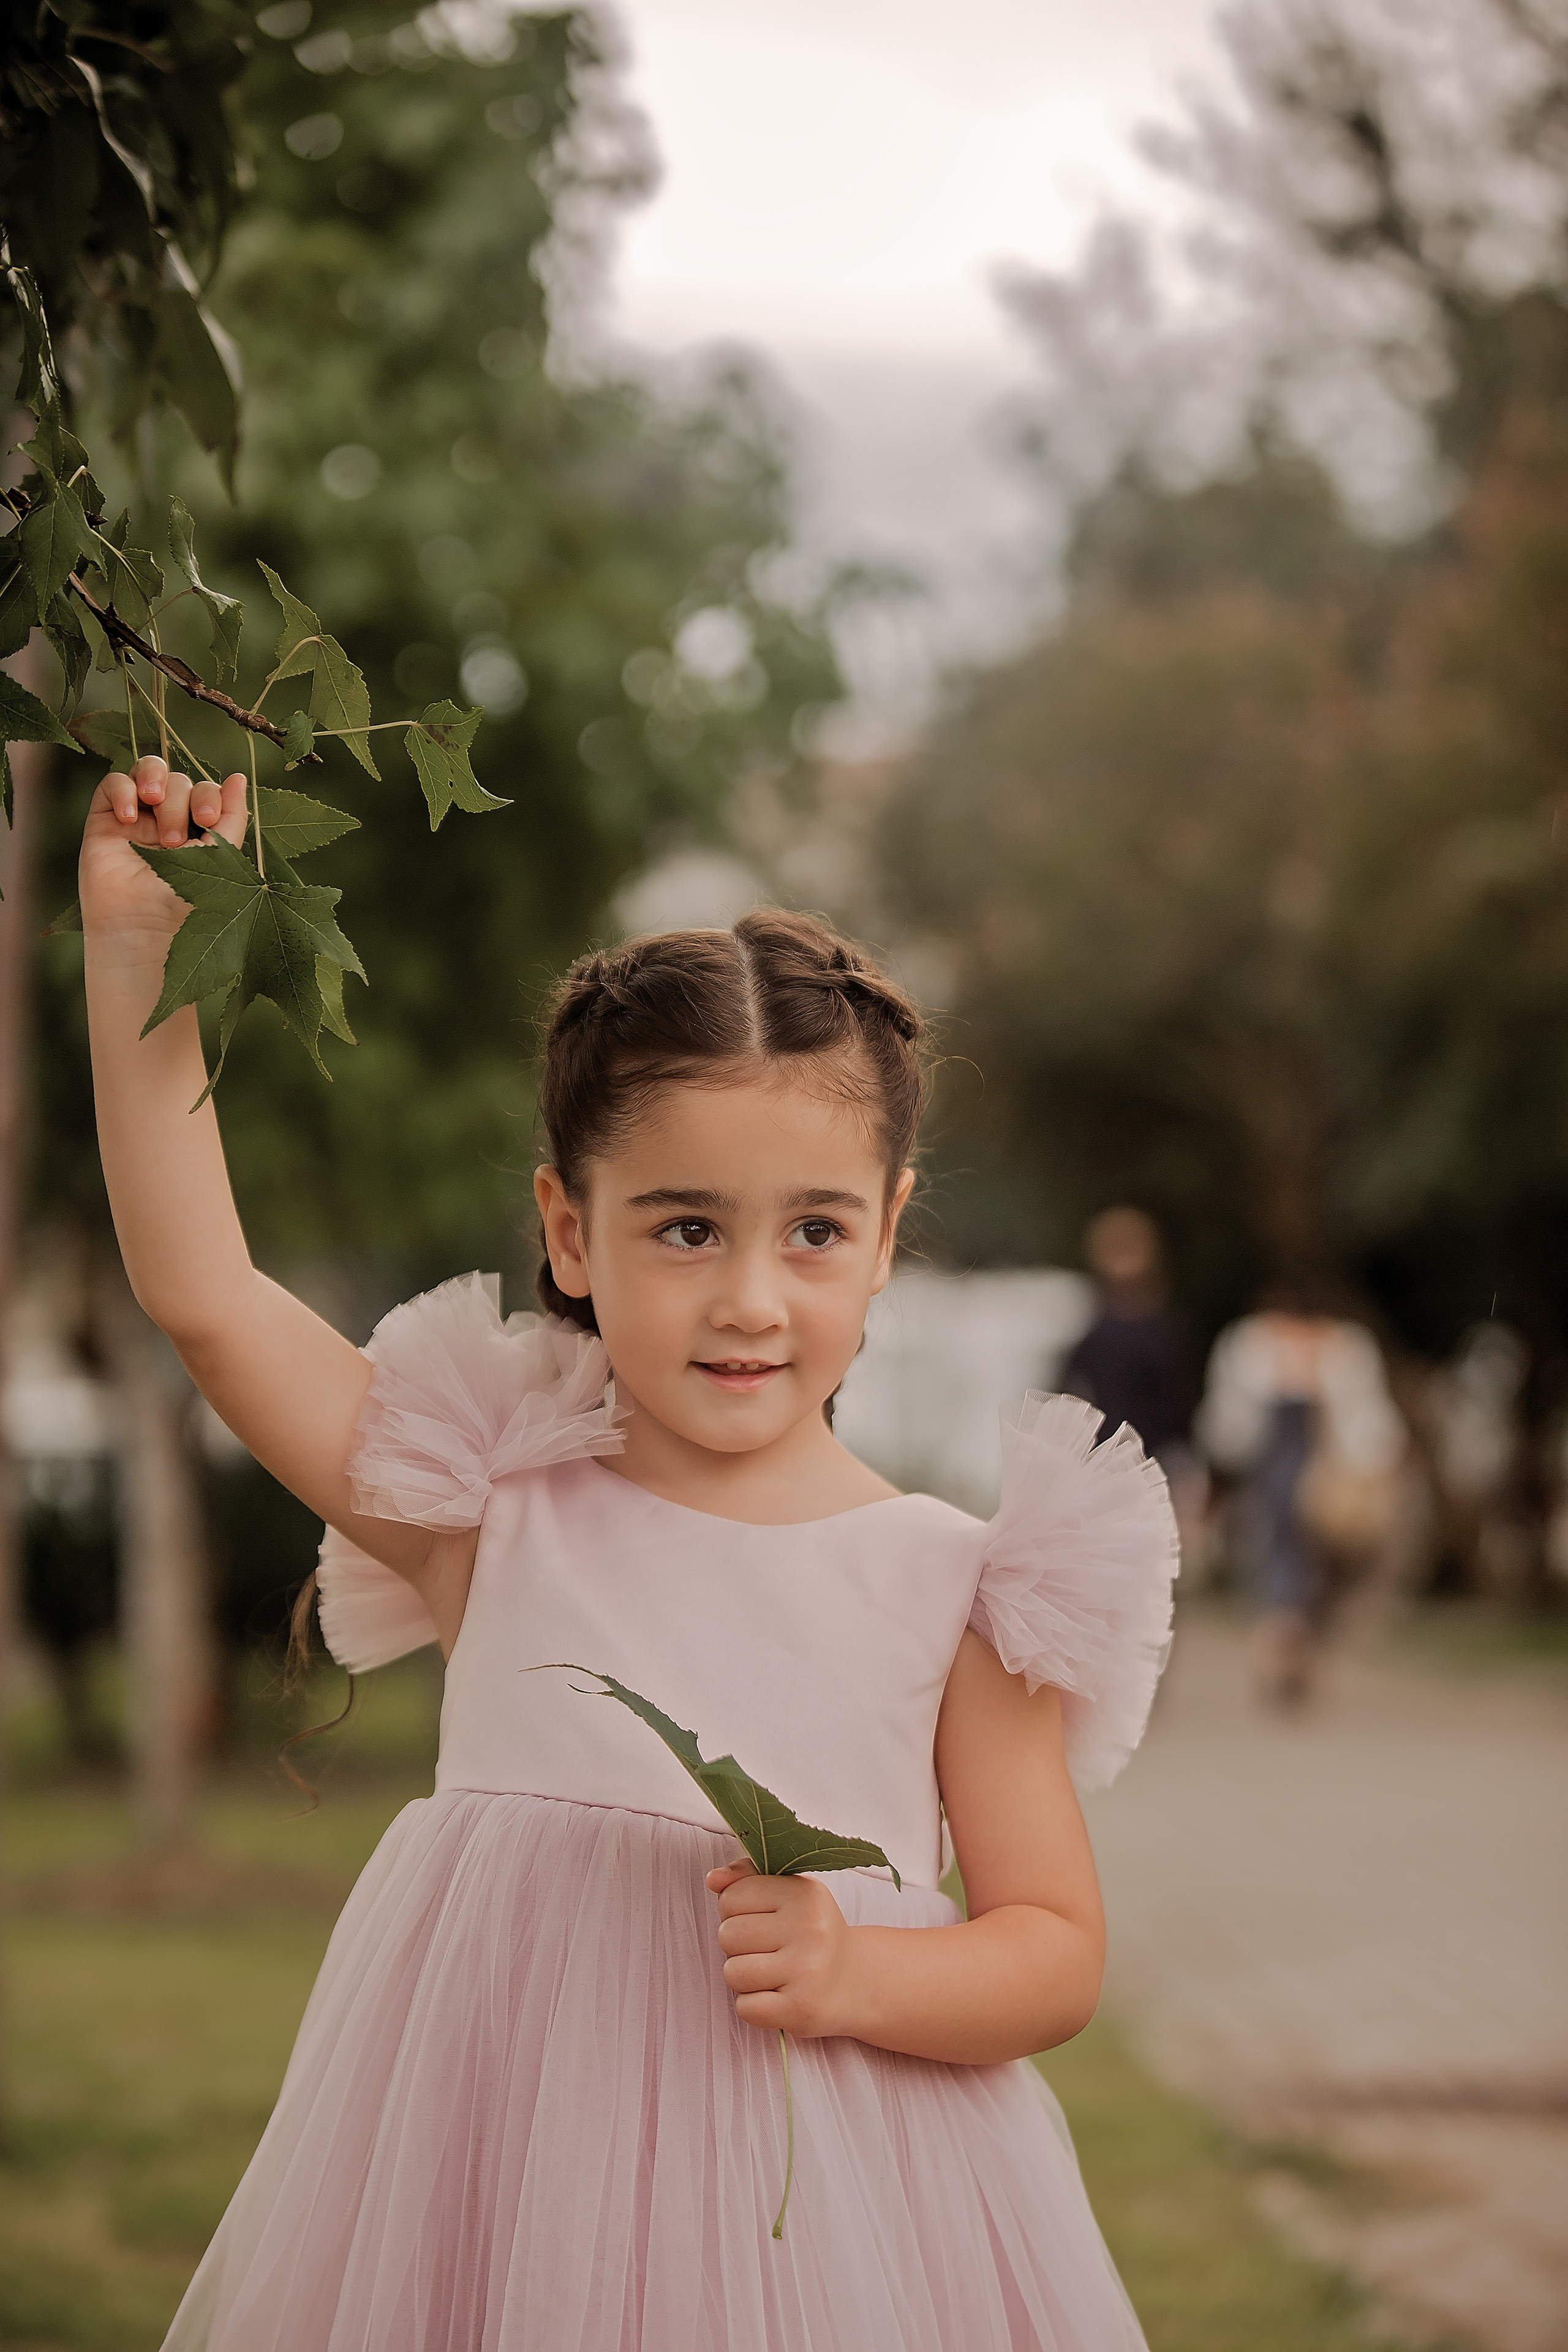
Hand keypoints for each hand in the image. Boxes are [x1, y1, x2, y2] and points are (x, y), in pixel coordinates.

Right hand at [79, 756, 248, 961]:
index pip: (205, 790)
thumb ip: (232, 817)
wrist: (145, 932)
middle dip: (182, 800)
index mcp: (198, 830)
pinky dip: (124, 790)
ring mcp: (136, 820)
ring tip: (156, 810)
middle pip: (178, 780)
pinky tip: (130, 818)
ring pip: (148, 772)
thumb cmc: (187, 907)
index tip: (208, 821)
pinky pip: (113, 783)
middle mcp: (167, 821)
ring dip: (157, 783)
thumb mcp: (222, 860)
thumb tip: (238, 777)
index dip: (209, 795)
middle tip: (177, 838)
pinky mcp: (105, 821)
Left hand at [707, 1860, 860, 2038]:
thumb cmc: (813, 1933)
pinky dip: (754, 2006)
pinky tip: (778, 1997)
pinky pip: (745, 2007)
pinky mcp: (800, 2009)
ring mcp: (807, 1971)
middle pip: (728, 1935)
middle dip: (739, 1947)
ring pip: (732, 1973)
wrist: (858, 1981)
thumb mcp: (790, 1894)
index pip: (732, 1897)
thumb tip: (713, 1880)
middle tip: (769, 1950)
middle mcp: (809, 1929)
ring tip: (773, 1974)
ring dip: (744, 1979)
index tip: (763, 1920)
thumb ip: (748, 1878)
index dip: (737, 1911)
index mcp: (804, 1894)